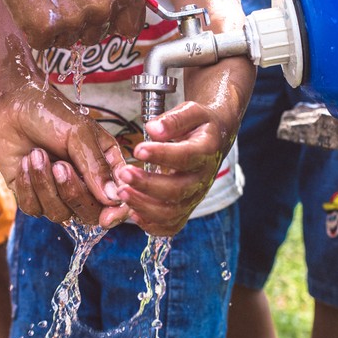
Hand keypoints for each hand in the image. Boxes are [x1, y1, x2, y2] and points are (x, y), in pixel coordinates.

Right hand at [0, 0, 145, 49]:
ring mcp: (75, 21)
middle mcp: (104, 7)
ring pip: (70, 41)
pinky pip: (45, 43)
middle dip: (81, 25)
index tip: (105, 24)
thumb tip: (126, 25)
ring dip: (58, 27)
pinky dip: (36, 30)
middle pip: (97, 37)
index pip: (130, 27)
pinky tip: (33, 5)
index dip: (116, 26)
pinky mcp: (46, 30)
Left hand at [0, 79, 127, 224]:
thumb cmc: (49, 112)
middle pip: (88, 212)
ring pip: (59, 213)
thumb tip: (113, 199)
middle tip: (60, 165)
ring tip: (37, 154)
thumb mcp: (79, 134)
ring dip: (45, 184)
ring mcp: (57, 190)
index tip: (107, 218)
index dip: (115, 213)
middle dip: (72, 192)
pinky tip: (25, 162)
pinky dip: (28, 186)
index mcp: (104, 166)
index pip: (117, 200)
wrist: (10, 104)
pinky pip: (33, 208)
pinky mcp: (31, 194)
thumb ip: (96, 168)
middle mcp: (83, 182)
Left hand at [115, 101, 236, 236]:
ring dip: (144, 206)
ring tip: (122, 192)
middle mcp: (203, 178)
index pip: (185, 157)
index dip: (161, 155)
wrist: (215, 138)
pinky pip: (171, 225)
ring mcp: (195, 196)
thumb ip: (174, 119)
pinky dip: (151, 225)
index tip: (138, 149)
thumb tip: (153, 129)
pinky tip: (133, 212)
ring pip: (172, 212)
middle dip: (147, 185)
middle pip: (177, 190)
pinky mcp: (187, 207)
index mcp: (206, 151)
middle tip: (124, 174)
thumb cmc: (199, 124)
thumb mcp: (192, 111)